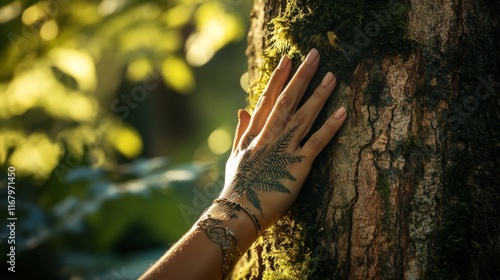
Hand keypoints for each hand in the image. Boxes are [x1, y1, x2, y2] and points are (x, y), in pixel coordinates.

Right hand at [219, 49, 346, 229]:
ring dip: (318, 95)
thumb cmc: (237, 186)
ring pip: (303, 116)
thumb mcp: (236, 155)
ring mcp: (284, 149)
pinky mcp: (298, 165)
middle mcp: (269, 136)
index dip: (278, 78)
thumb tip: (242, 108)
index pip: (267, 99)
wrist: (239, 211)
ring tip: (332, 76)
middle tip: (314, 55)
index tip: (287, 59)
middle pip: (287, 101)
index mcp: (255, 133)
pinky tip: (343, 112)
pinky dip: (330, 126)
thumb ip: (242, 130)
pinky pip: (317, 142)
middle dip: (301, 77)